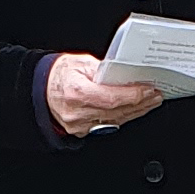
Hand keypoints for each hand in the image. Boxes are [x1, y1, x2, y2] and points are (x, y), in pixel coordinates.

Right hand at [46, 54, 163, 136]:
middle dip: (140, 103)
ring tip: (150, 102)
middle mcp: (77, 112)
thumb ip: (103, 70)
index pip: (111, 98)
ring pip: (115, 120)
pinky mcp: (81, 130)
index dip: (133, 96)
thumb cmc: (58, 74)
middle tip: (156, 95)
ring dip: (136, 112)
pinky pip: (108, 124)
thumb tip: (125, 74)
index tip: (148, 90)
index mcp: (76, 92)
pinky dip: (123, 117)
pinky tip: (134, 110)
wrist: (38, 90)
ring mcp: (79, 124)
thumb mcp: (80, 63)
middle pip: (117, 111)